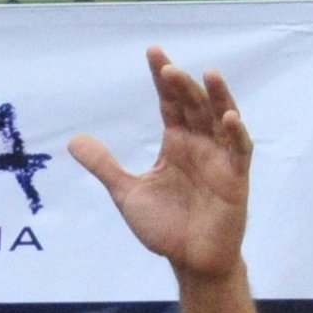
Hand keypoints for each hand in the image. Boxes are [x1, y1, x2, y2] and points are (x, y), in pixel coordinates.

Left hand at [71, 47, 251, 279]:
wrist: (190, 259)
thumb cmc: (165, 225)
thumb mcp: (126, 192)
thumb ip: (104, 165)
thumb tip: (73, 140)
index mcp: (177, 143)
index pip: (170, 103)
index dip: (162, 79)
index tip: (152, 52)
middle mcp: (200, 144)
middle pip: (193, 106)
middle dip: (182, 85)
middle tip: (166, 65)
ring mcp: (221, 158)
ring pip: (221, 119)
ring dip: (216, 98)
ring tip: (207, 75)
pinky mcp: (236, 177)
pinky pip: (239, 150)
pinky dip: (235, 133)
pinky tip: (228, 118)